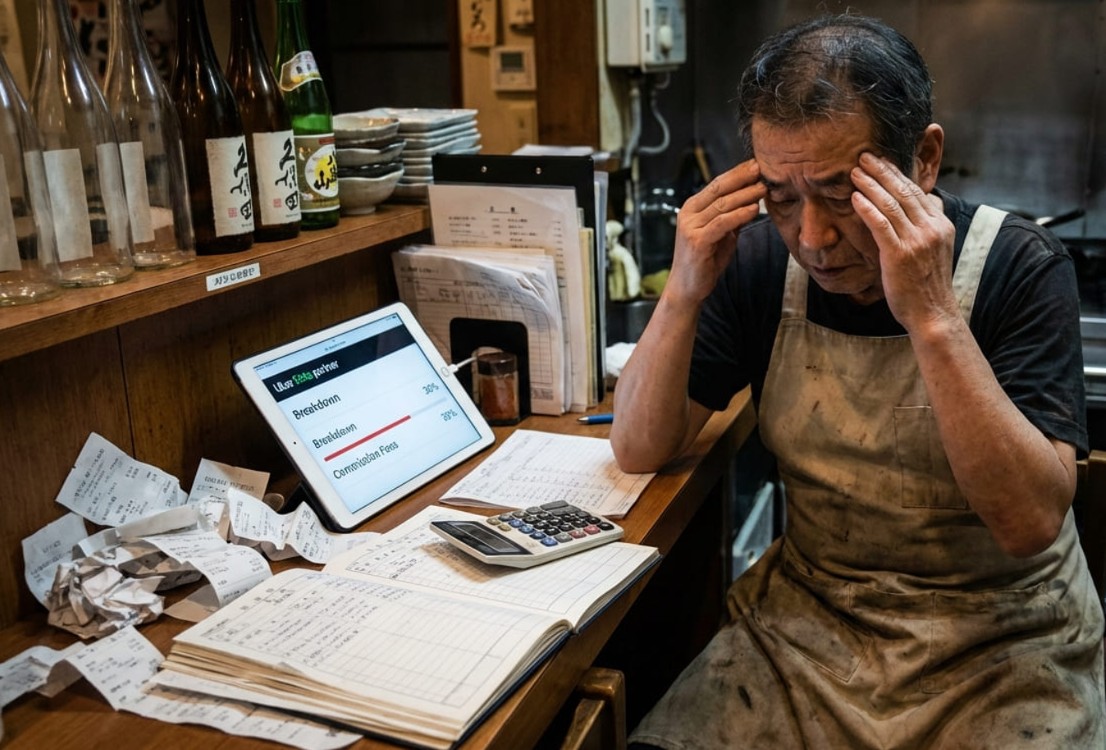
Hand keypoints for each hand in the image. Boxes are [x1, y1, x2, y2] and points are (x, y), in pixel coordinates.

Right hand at [665, 160, 766, 306]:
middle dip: (741, 178)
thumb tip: (752, 199)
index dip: (737, 173)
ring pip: (722, 205)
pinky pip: (721, 223)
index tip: (756, 164)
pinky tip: (754, 209)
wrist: (687, 288)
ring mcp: (690, 227)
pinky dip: (739, 215)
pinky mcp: (696, 241)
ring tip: (763, 189)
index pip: (716, 184)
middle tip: (761, 168)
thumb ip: (732, 217)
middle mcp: (688, 214)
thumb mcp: (721, 234)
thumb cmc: (705, 261)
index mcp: (692, 208)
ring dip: (745, 195)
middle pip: (718, 189)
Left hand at [850, 152, 957, 330]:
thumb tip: (930, 201)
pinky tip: (854, 198)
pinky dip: (867, 208)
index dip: (897, 173)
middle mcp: (932, 228)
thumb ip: (932, 224)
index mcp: (941, 225)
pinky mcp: (900, 254)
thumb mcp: (937, 249)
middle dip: (882, 171)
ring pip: (891, 204)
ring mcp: (917, 241)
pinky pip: (882, 224)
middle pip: (904, 191)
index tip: (880, 161)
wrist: (932, 314)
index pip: (917, 191)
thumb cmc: (928, 284)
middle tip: (863, 156)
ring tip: (854, 172)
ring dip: (870, 184)